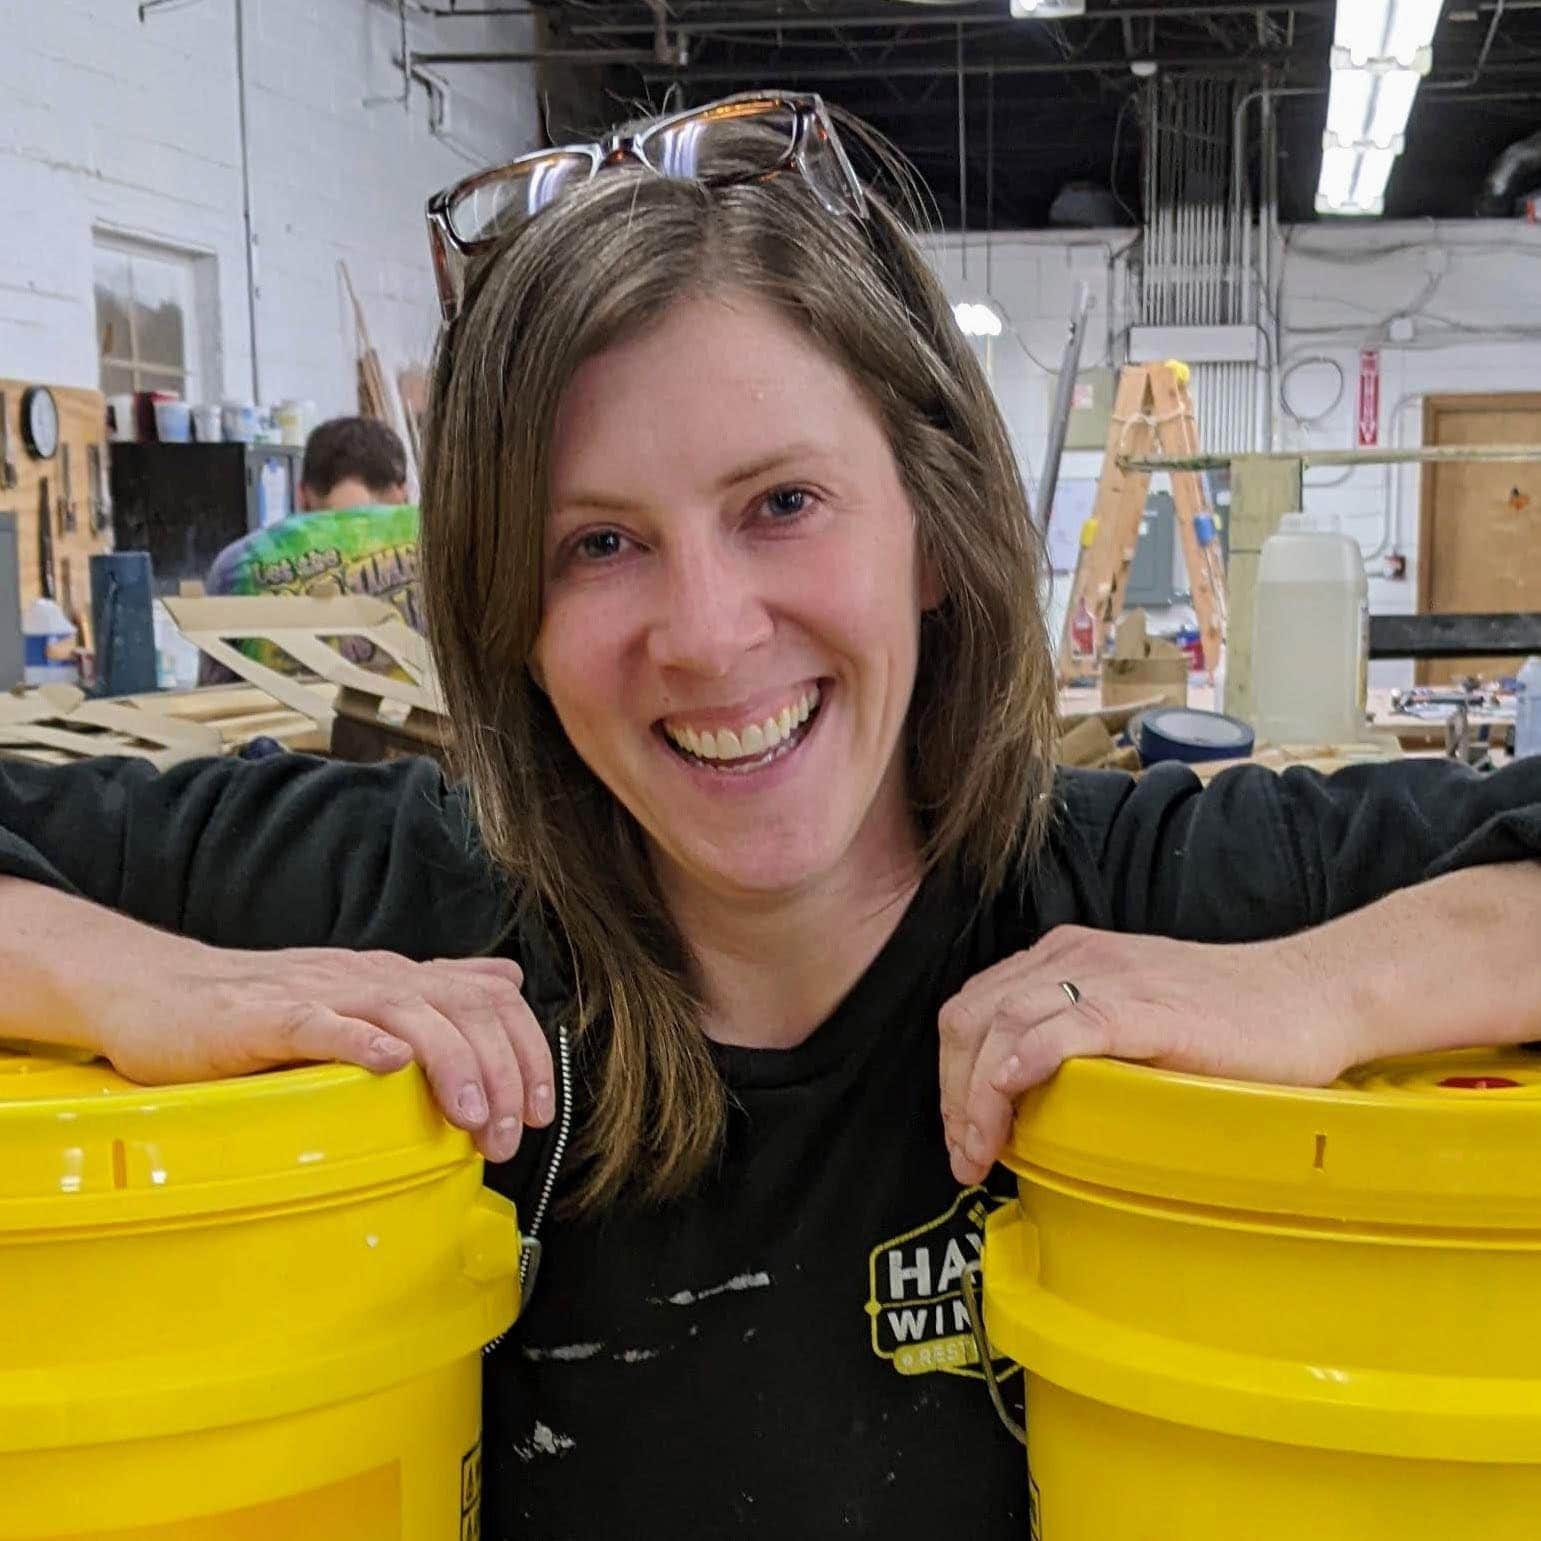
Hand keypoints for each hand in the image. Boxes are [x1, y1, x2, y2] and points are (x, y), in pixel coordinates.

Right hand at [66, 921, 552, 1162]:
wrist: (160, 994)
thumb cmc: (262, 1008)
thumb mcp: (362, 994)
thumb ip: (436, 987)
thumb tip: (506, 978)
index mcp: (398, 978)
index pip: (490, 998)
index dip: (526, 1051)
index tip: (542, 1110)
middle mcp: (371, 977)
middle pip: (463, 1008)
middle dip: (502, 1072)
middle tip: (510, 1133)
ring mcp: (320, 993)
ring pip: (407, 1014)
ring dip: (451, 1064)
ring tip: (472, 1115)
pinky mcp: (266, 1017)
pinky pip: (321, 1023)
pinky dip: (359, 1041)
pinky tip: (388, 1065)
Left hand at [938, 924, 1361, 1185]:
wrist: (1309, 997)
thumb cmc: (1226, 1022)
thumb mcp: (1129, 1017)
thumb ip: (1075, 1040)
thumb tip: (1024, 1105)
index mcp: (1065, 957)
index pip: (972, 1009)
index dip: (949, 1075)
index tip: (961, 1136)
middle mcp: (1077, 958)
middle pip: (972, 1018)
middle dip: (953, 1093)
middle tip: (966, 1158)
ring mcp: (1114, 979)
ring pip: (1006, 1023)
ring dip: (978, 1095)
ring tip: (984, 1151)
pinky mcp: (1153, 1010)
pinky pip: (1071, 1026)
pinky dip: (1028, 1059)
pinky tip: (1015, 1096)